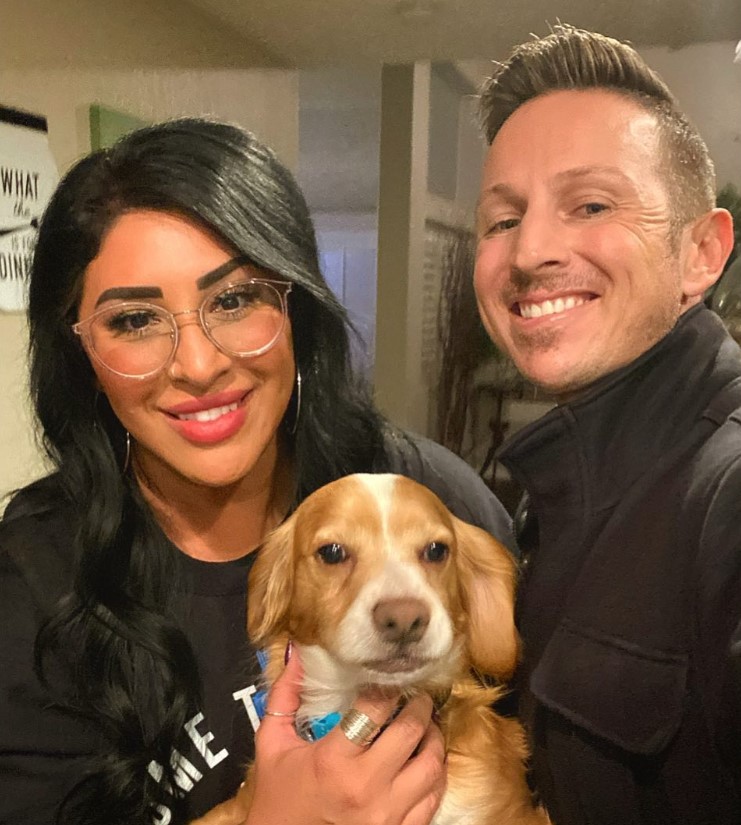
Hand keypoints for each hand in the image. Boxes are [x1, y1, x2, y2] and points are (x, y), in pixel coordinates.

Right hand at [240, 647, 445, 824]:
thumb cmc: (277, 799)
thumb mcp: (273, 745)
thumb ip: (285, 696)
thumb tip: (297, 652)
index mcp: (333, 761)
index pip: (376, 707)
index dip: (387, 686)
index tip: (388, 678)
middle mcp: (365, 788)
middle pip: (412, 731)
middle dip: (420, 705)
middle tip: (417, 695)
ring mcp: (387, 816)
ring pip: (432, 765)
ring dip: (433, 739)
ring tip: (426, 725)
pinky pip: (433, 799)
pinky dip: (435, 775)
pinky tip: (425, 761)